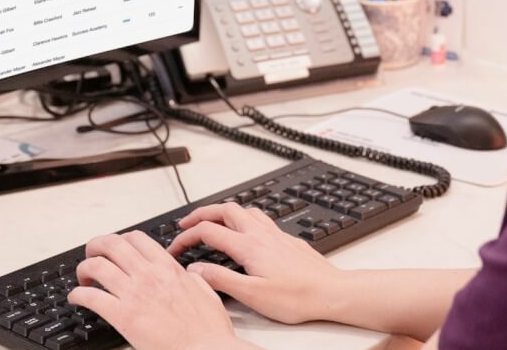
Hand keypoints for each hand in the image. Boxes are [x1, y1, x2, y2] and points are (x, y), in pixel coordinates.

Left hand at [67, 231, 244, 349]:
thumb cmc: (208, 329)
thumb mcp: (206, 291)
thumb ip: (194, 278)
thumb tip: (189, 272)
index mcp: (168, 267)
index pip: (135, 238)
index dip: (120, 240)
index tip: (115, 249)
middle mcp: (148, 275)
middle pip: (111, 245)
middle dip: (96, 247)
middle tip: (91, 256)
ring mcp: (134, 293)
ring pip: (97, 266)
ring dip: (84, 269)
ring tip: (83, 279)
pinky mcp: (123, 316)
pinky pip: (91, 297)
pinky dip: (78, 295)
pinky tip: (77, 298)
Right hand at [168, 202, 341, 323]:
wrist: (331, 293)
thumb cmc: (297, 297)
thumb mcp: (253, 295)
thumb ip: (222, 280)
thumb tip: (197, 270)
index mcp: (249, 246)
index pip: (208, 231)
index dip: (186, 237)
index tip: (175, 246)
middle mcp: (262, 234)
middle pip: (225, 209)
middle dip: (202, 213)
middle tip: (187, 223)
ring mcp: (275, 234)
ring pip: (244, 209)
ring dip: (223, 211)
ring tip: (212, 220)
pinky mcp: (286, 239)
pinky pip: (260, 217)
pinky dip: (244, 217)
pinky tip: (246, 229)